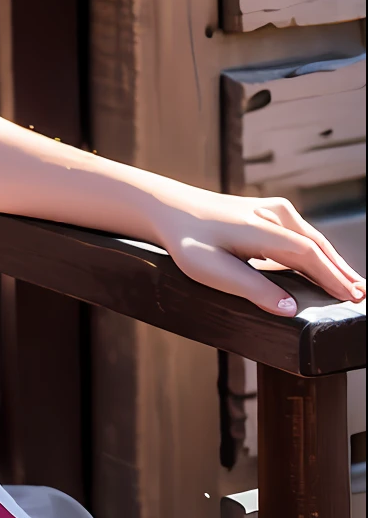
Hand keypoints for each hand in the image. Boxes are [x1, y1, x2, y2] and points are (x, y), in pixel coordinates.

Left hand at [146, 188, 364, 314]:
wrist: (168, 208)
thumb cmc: (185, 240)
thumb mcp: (210, 270)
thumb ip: (251, 288)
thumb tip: (288, 309)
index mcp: (261, 229)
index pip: (308, 255)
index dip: (332, 277)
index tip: (352, 298)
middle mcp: (273, 215)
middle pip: (318, 246)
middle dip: (341, 272)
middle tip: (362, 297)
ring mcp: (272, 210)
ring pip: (312, 239)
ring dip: (333, 262)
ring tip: (352, 286)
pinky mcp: (269, 211)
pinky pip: (302, 235)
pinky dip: (318, 252)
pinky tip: (324, 266)